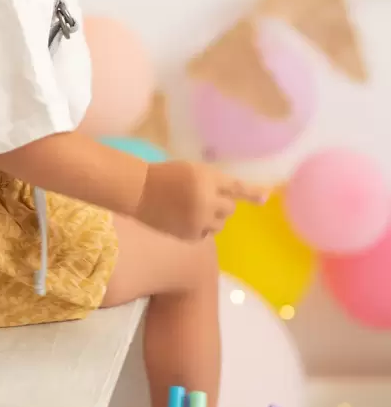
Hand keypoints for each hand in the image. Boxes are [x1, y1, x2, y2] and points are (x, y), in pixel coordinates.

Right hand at [134, 160, 266, 240]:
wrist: (139, 191)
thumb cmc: (167, 176)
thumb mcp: (192, 171)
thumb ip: (214, 182)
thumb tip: (235, 200)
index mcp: (206, 178)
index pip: (235, 187)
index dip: (253, 193)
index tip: (268, 198)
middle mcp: (206, 199)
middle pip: (229, 208)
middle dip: (221, 204)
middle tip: (203, 198)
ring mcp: (198, 219)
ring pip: (220, 224)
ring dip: (213, 218)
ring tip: (192, 209)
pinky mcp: (189, 234)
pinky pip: (206, 234)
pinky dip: (200, 228)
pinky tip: (184, 219)